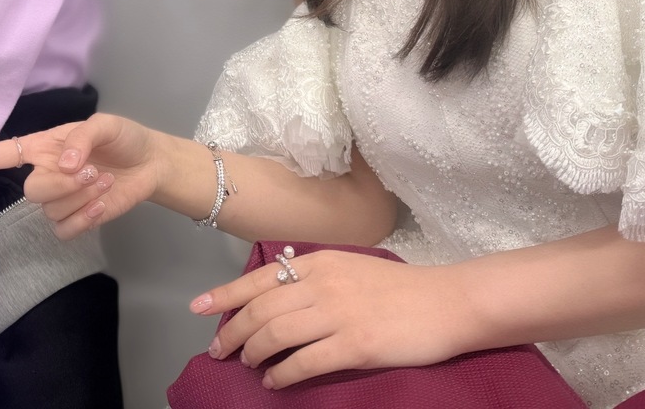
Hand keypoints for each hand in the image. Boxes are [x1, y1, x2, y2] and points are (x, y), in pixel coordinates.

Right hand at [0, 113, 160, 238]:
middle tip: (93, 171)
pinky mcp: (75, 220)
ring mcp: (59, 199)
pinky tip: (104, 203)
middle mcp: (44, 172)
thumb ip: (81, 138)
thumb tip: (63, 163)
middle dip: (64, 184)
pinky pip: (65, 230)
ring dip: (82, 196)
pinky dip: (87, 218)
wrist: (151, 164)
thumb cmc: (123, 138)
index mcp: (42, 146)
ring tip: (105, 180)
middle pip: (32, 190)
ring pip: (51, 210)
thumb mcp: (105, 124)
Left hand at [191, 249, 476, 389]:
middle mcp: (322, 284)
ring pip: (276, 335)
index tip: (198, 307)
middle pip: (261, 309)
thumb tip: (276, 298)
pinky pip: (304, 362)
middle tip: (219, 350)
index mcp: (319, 262)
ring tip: (247, 364)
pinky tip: (275, 381)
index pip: (259, 278)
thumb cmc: (399, 288)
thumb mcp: (349, 269)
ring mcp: (337, 314)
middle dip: (232, 331)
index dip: (225, 295)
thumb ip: (315, 278)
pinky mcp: (355, 345)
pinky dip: (282, 374)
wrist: (446, 302)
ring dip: (254, 353)